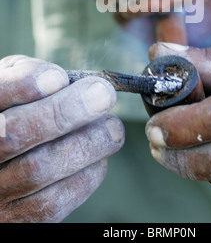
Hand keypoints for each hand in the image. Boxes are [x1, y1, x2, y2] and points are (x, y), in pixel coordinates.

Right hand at [0, 55, 123, 221]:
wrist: (5, 167)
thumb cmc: (15, 114)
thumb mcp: (11, 87)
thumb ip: (27, 75)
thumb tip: (60, 81)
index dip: (25, 84)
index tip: (59, 78)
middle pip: (13, 134)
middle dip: (65, 111)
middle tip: (104, 95)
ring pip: (38, 169)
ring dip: (87, 144)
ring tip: (112, 127)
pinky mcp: (15, 222)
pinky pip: (51, 203)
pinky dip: (85, 176)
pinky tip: (97, 158)